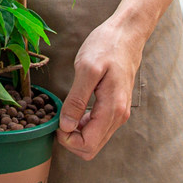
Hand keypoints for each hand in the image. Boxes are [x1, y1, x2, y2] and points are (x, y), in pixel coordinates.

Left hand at [56, 16, 143, 160]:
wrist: (127, 34)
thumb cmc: (107, 46)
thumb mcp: (86, 69)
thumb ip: (77, 99)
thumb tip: (66, 126)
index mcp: (112, 109)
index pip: (88, 144)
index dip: (67, 139)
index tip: (56, 122)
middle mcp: (119, 116)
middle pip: (91, 147)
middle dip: (70, 139)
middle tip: (57, 118)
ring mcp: (118, 113)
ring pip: (94, 139)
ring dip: (76, 132)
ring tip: (64, 111)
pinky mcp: (115, 106)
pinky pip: (98, 127)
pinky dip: (83, 124)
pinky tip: (74, 109)